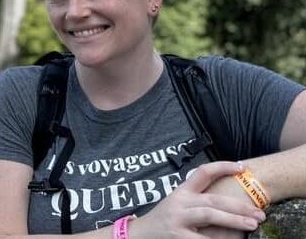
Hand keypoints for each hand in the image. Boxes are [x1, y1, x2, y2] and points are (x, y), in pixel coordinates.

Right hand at [129, 162, 264, 237]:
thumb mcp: (179, 205)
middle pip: (213, 198)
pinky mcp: (177, 236)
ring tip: (252, 223)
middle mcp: (180, 202)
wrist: (139, 234)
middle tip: (259, 212)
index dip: (222, 166)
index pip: (202, 173)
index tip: (242, 167)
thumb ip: (198, 201)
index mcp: (181, 192)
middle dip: (239, 205)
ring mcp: (178, 219)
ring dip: (233, 219)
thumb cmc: (165, 220)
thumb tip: (231, 203)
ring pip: (209, 214)